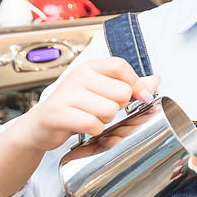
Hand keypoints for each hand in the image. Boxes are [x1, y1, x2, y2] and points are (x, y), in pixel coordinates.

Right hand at [15, 57, 159, 153]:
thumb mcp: (102, 90)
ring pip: (109, 110)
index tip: (142, 97)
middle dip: (118, 107)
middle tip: (103, 109)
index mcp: (89, 67)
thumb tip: (156, 80)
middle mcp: (77, 76)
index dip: (136, 83)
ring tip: (91, 117)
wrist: (40, 126)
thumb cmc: (75, 107)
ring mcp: (66, 94)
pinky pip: (92, 124)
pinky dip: (94, 130)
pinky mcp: (58, 114)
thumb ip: (129, 85)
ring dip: (105, 120)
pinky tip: (85, 126)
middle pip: (121, 92)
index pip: (120, 66)